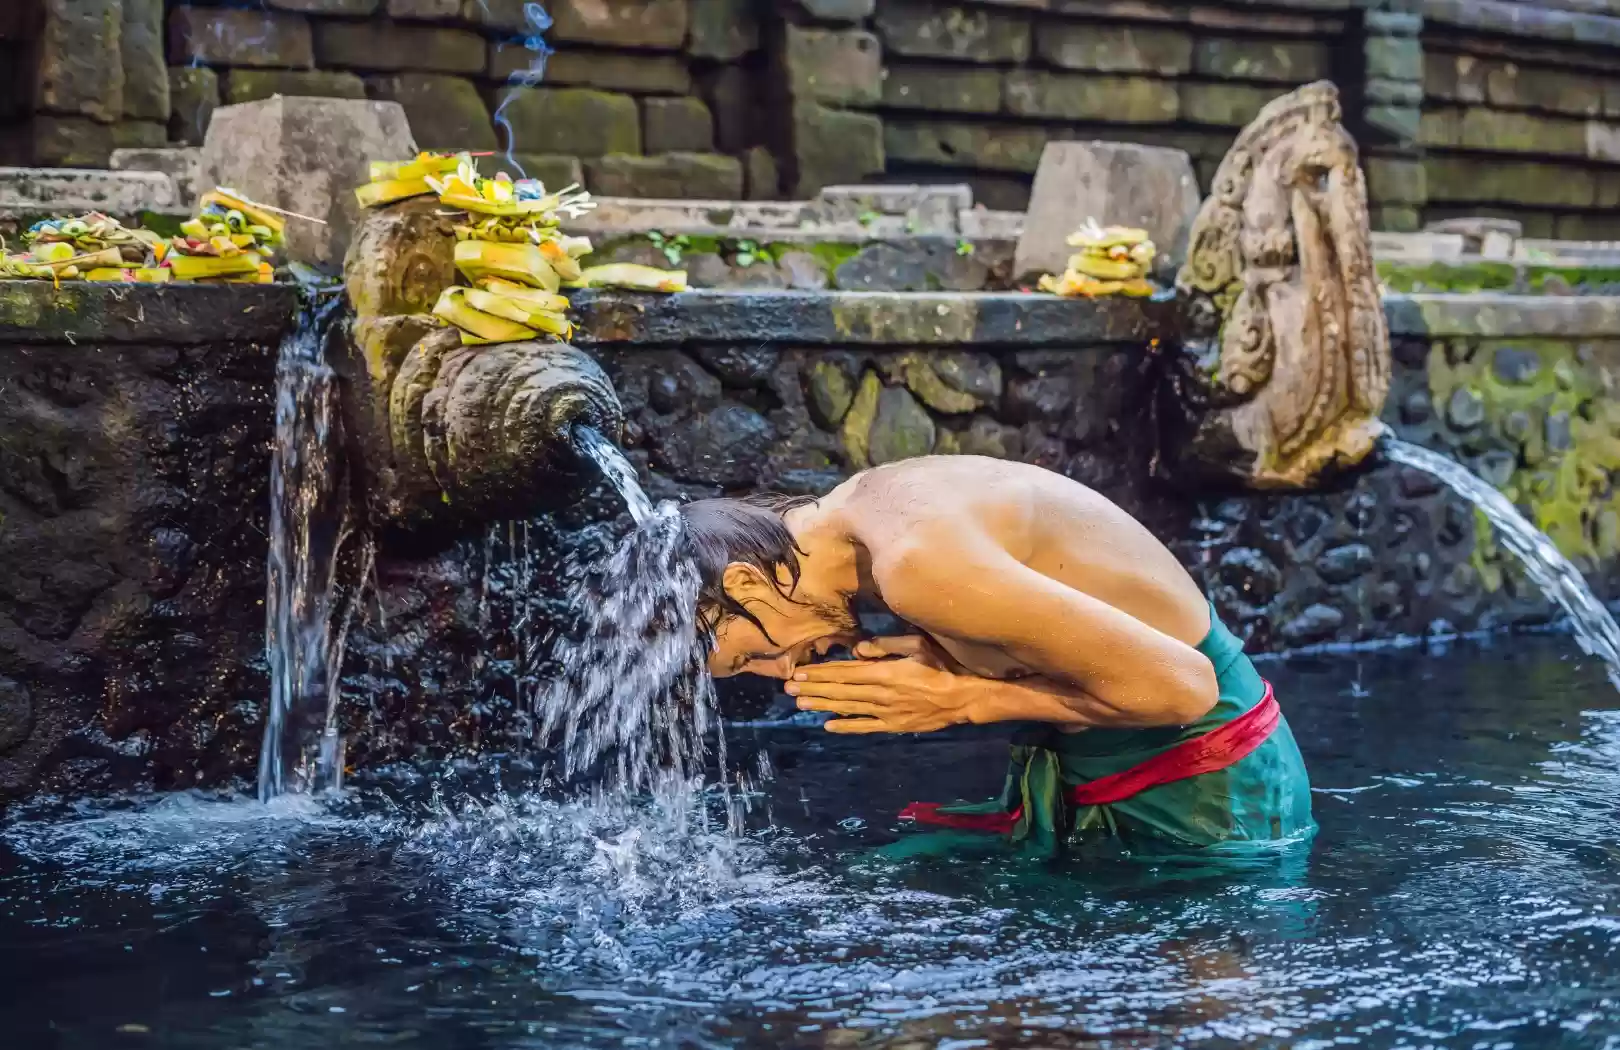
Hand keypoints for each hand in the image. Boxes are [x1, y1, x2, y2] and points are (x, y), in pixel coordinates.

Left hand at [785, 635, 974, 733]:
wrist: (965, 698)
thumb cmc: (944, 666)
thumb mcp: (918, 645)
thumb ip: (887, 645)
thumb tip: (858, 648)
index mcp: (885, 672)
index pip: (844, 672)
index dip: (820, 673)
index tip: (800, 672)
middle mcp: (881, 694)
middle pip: (840, 691)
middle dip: (813, 689)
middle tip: (789, 689)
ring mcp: (887, 712)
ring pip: (848, 708)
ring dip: (823, 705)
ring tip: (801, 704)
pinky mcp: (895, 725)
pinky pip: (866, 726)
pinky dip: (846, 726)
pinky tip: (829, 725)